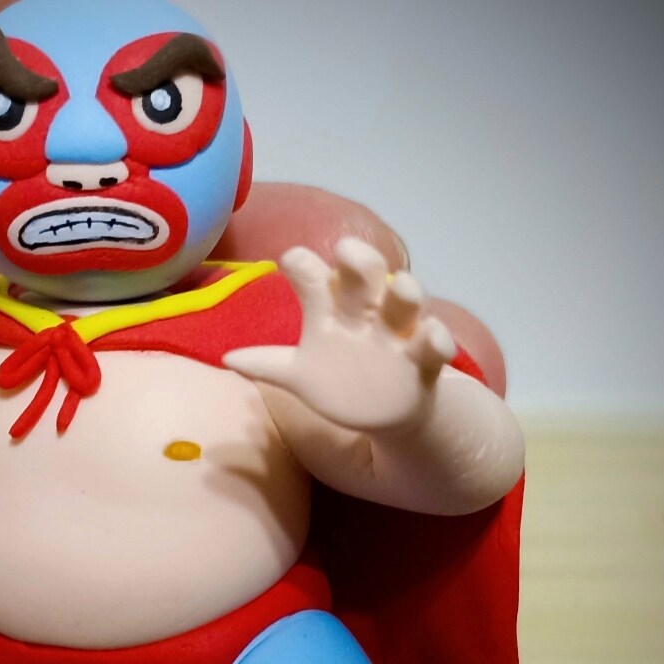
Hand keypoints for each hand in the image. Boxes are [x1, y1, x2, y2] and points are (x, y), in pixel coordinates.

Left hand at [224, 238, 456, 430]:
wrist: (384, 412)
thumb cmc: (339, 379)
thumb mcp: (301, 374)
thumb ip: (268, 364)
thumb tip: (226, 358)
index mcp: (332, 310)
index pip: (317, 280)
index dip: (305, 267)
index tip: (292, 259)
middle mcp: (367, 312)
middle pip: (366, 276)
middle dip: (359, 262)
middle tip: (347, 251)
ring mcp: (398, 333)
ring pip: (406, 301)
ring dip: (405, 291)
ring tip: (397, 286)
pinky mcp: (426, 358)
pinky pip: (436, 345)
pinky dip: (437, 340)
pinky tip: (433, 340)